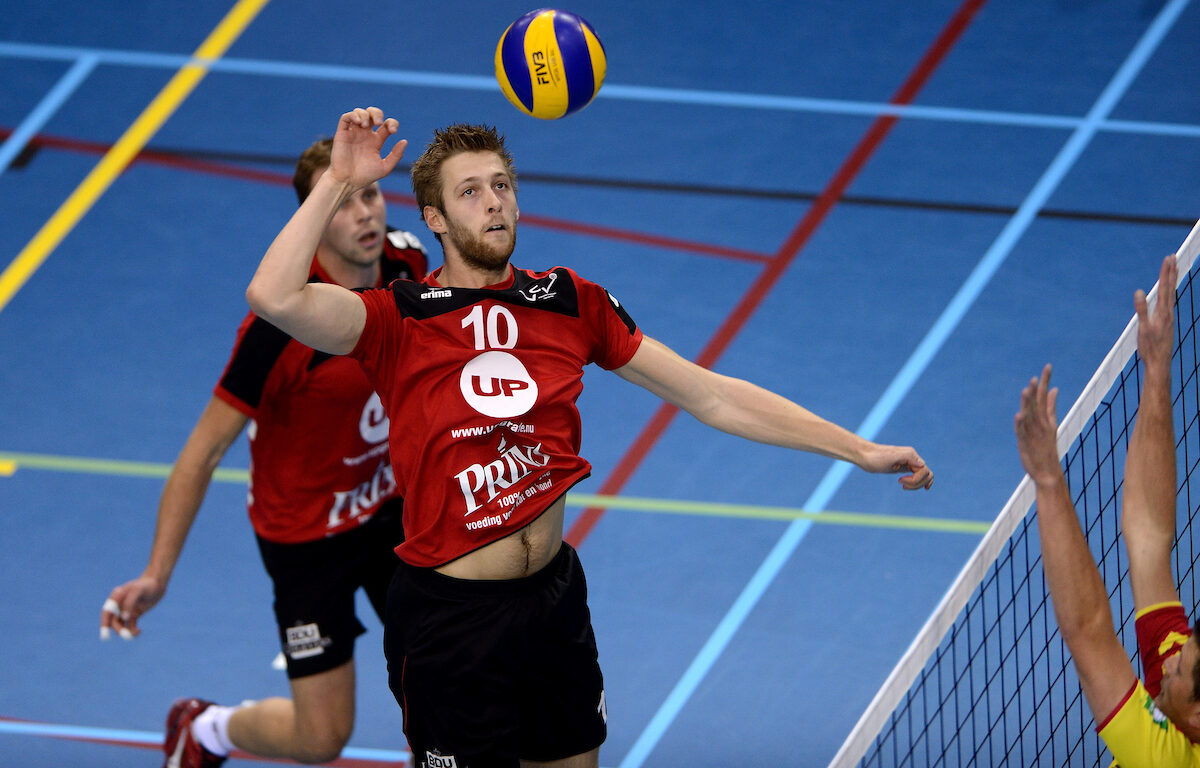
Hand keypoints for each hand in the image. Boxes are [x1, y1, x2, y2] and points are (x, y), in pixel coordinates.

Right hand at [99, 576, 164, 640]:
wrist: (158, 583)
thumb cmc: (146, 585)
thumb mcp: (137, 590)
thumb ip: (129, 603)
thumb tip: (124, 618)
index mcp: (116, 597)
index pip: (107, 612)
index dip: (104, 623)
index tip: (105, 636)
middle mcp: (119, 604)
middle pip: (113, 621)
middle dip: (119, 629)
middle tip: (127, 635)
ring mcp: (126, 610)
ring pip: (121, 625)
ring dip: (125, 632)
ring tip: (136, 633)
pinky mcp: (134, 614)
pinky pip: (130, 625)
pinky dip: (132, 630)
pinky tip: (139, 631)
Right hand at [328, 107, 407, 189]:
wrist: (347, 181)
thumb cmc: (365, 176)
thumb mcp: (385, 167)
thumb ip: (396, 155)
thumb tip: (404, 141)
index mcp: (376, 141)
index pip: (386, 125)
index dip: (392, 123)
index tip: (393, 131)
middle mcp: (365, 135)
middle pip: (373, 114)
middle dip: (377, 114)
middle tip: (379, 123)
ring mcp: (353, 133)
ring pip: (359, 112)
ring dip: (365, 114)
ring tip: (365, 125)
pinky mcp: (342, 133)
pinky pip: (346, 117)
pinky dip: (353, 115)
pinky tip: (358, 122)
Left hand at [859, 444, 933, 489]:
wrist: (864, 455)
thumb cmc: (875, 457)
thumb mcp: (890, 457)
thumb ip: (907, 457)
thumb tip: (922, 464)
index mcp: (911, 455)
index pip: (924, 471)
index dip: (915, 480)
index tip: (899, 481)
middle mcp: (912, 458)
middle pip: (927, 475)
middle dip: (917, 483)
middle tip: (902, 486)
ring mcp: (908, 463)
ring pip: (923, 476)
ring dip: (917, 484)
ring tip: (903, 486)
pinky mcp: (903, 467)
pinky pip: (916, 475)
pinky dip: (918, 482)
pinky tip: (913, 487)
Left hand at [1015, 364, 1062, 484]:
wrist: (1048, 472)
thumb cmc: (1047, 446)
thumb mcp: (1051, 424)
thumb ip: (1051, 406)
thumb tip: (1053, 389)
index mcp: (1047, 419)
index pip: (1046, 396)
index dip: (1046, 382)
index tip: (1047, 367)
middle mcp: (1041, 424)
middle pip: (1038, 404)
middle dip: (1036, 390)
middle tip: (1035, 377)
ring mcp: (1033, 434)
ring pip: (1030, 416)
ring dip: (1028, 404)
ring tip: (1026, 391)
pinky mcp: (1025, 443)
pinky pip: (1022, 432)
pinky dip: (1021, 424)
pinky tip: (1019, 415)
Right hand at [1135, 254, 1176, 371]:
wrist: (1160, 362)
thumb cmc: (1150, 347)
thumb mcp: (1143, 328)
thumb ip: (1142, 309)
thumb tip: (1139, 292)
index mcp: (1162, 311)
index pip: (1164, 287)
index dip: (1165, 272)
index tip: (1167, 259)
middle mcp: (1168, 312)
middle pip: (1170, 287)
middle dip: (1170, 272)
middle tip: (1172, 257)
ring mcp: (1169, 317)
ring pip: (1171, 294)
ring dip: (1172, 280)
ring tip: (1173, 270)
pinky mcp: (1167, 322)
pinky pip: (1169, 302)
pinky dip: (1169, 292)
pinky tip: (1168, 293)